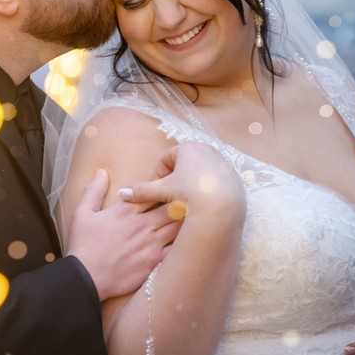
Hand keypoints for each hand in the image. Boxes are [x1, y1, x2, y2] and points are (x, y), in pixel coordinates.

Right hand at [65, 169, 180, 301]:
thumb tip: (102, 172)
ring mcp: (152, 245)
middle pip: (173, 207)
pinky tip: (188, 241)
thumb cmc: (83, 245)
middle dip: (181, 202)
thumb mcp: (82, 213)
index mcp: (127, 211)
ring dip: (185, 221)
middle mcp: (143, 226)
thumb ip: (94, 190)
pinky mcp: (156, 263)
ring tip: (191, 218)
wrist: (86, 278)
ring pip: (180, 227)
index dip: (163, 188)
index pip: (154, 192)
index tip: (168, 187)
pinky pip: (178, 249)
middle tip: (187, 200)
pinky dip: (184, 242)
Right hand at [118, 142, 244, 217]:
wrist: (223, 207)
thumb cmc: (190, 193)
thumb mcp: (163, 191)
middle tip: (174, 196)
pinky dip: (208, 188)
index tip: (161, 190)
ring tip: (190, 201)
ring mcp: (222, 161)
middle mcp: (207, 149)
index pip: (167, 159)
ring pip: (200, 171)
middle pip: (184, 164)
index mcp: (188, 148)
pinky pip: (216, 180)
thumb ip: (142, 191)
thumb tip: (121, 193)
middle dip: (176, 179)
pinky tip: (206, 203)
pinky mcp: (234, 174)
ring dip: (192, 183)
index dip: (160, 175)